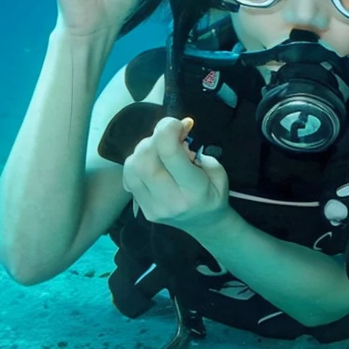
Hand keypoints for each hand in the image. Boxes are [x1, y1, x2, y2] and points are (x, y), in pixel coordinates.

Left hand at [122, 117, 230, 232]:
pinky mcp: (141, 209)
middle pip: (144, 160)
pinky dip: (136, 163)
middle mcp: (170, 201)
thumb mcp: (220, 174)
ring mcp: (152, 207)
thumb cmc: (213, 195)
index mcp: (194, 191)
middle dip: (153, 139)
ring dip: (142, 150)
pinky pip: (128, 177)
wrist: (204, 225)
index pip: (169, 154)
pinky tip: (151, 164)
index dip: (167, 129)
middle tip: (167, 137)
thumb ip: (202, 153)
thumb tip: (181, 133)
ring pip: (131, 167)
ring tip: (159, 150)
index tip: (177, 123)